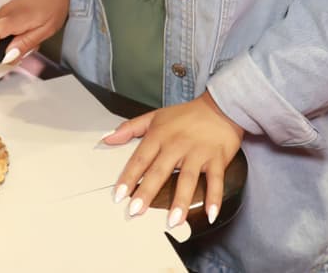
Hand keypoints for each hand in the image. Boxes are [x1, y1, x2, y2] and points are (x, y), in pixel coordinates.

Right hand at [0, 0, 71, 64]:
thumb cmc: (53, 0)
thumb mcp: (47, 28)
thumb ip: (26, 43)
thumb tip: (8, 57)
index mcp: (15, 17)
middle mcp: (5, 14)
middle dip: (7, 52)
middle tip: (26, 52)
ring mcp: (4, 12)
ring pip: (1, 36)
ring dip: (14, 43)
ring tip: (34, 37)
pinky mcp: (7, 12)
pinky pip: (5, 30)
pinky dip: (15, 36)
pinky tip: (30, 32)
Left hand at [102, 91, 244, 228]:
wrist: (220, 107)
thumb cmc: (185, 115)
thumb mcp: (155, 116)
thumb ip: (130, 128)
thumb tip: (107, 138)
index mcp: (159, 136)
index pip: (140, 159)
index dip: (128, 177)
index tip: (119, 195)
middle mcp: (177, 145)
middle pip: (159, 171)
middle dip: (147, 192)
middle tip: (136, 211)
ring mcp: (198, 153)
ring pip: (187, 179)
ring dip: (180, 201)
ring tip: (173, 221)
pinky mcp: (217, 159)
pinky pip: (215, 181)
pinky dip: (214, 197)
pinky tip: (210, 214)